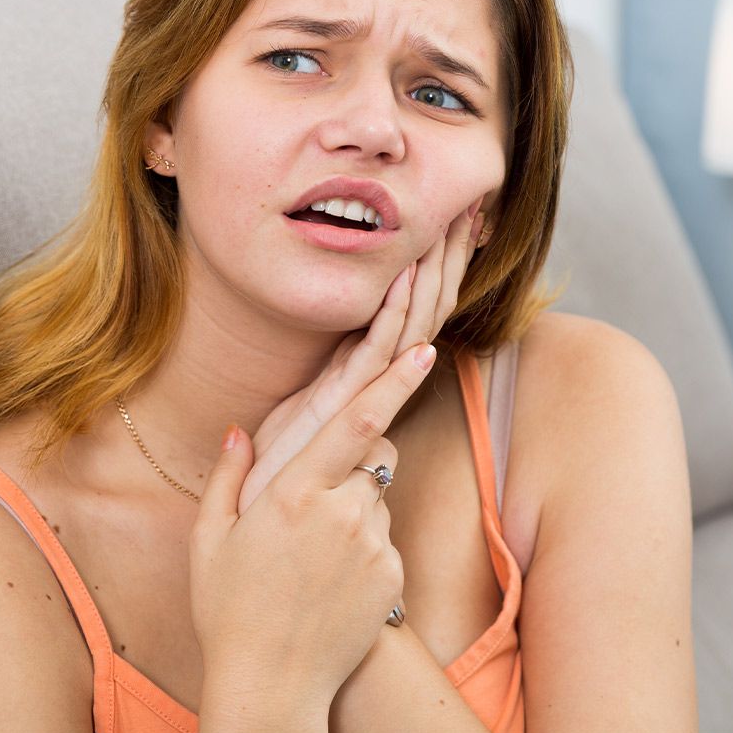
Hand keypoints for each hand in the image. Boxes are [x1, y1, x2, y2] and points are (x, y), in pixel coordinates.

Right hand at [189, 264, 433, 704]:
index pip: (358, 422)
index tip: (424, 350)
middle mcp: (343, 512)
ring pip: (380, 498)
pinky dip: (366, 545)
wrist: (271, 688)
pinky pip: (387, 539)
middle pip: (375, 454)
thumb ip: (227, 476)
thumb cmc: (229, 609)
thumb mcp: (210, 539)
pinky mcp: (392, 578)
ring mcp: (374, 547)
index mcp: (295, 492)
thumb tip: (239, 431)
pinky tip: (332, 579)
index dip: (395, 381)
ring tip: (315, 553)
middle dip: (360, 456)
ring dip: (357, 506)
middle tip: (318, 497)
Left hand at [237, 198, 485, 514]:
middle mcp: (370, 380)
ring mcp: (359, 389)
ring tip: (453, 225)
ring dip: (430, 273)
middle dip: (448, 259)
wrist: (260, 523)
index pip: (410, 316)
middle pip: (424, 310)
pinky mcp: (339, 401)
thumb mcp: (291, 424)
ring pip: (409, 323)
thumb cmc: (274, 476)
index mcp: (358, 378)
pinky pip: (374, 351)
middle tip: (472, 208)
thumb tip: (347, 388)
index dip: (436, 273)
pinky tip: (407, 276)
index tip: (454, 227)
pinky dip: (393, 313)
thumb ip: (321, 400)